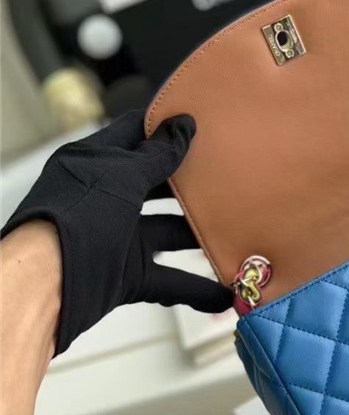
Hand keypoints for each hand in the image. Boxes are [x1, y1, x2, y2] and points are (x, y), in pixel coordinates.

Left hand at [1, 110, 232, 354]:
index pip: (136, 133)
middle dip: (193, 185)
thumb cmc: (74, 220)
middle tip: (230, 176)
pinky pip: (170, 281)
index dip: (167, 126)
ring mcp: (118, 238)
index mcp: (97, 163)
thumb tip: (183, 126)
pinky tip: (224, 293)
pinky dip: (197, 290)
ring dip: (201, 237)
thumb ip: (157, 155)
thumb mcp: (121, 177)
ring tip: (237, 233)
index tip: (204, 122)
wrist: (44, 288)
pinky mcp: (127, 276)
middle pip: (159, 186)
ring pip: (170, 234)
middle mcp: (108, 198)